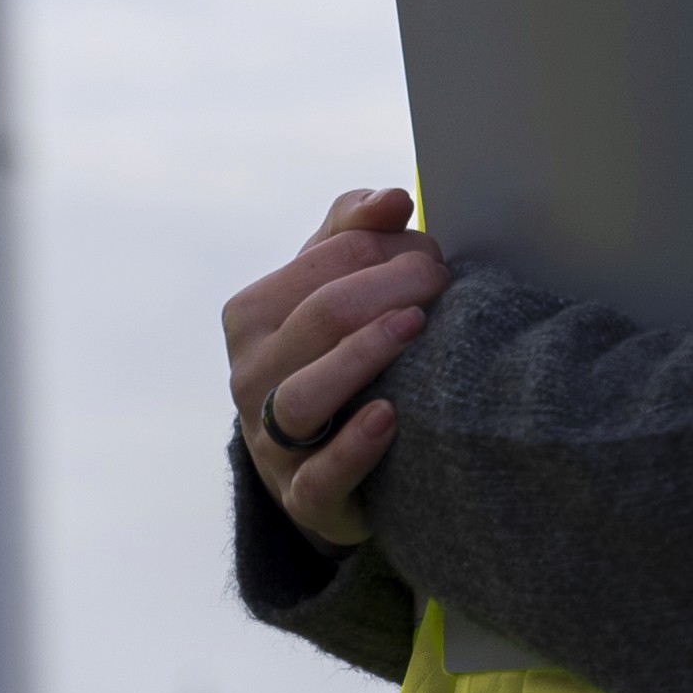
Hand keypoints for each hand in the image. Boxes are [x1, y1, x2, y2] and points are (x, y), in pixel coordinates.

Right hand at [225, 183, 447, 543]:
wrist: (316, 469)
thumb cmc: (328, 362)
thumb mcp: (327, 292)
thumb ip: (352, 233)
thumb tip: (393, 197)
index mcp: (252, 315)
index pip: (324, 262)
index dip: (387, 247)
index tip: (435, 254)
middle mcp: (249, 374)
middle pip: (321, 316)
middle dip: (392, 287)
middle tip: (444, 282)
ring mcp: (270, 439)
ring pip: (306, 394)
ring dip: (366, 355)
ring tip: (417, 327)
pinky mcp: (301, 496)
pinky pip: (321, 475)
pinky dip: (354, 446)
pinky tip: (390, 417)